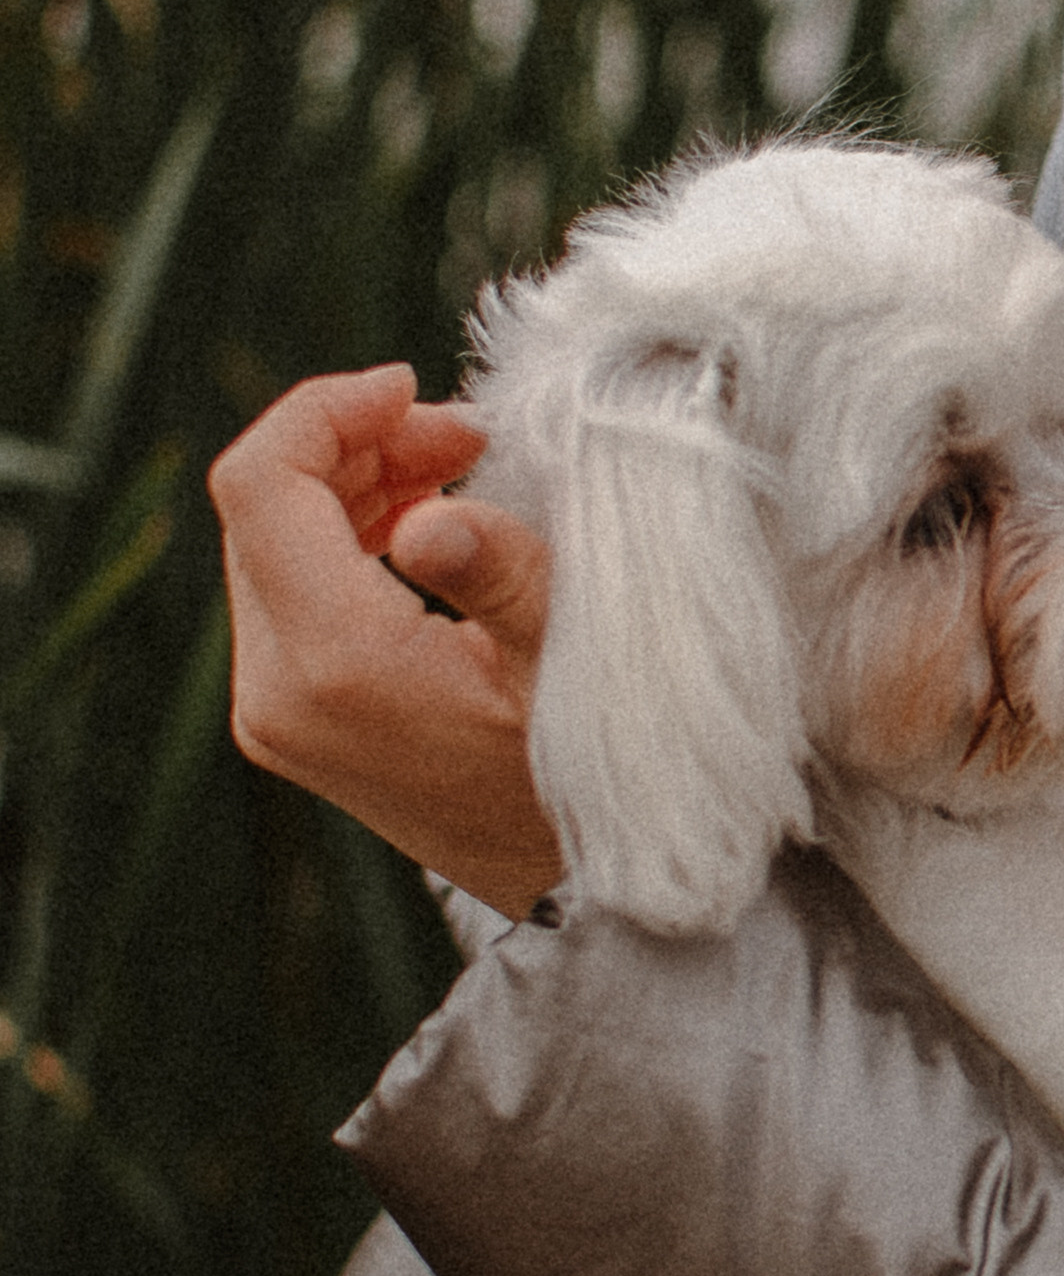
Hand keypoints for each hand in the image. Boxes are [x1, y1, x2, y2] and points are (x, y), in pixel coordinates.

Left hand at [209, 366, 563, 916]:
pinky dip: (345, 538)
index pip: (262, 484)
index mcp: (333, 664)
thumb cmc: (591, 772)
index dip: (324, 410)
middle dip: (352, 442)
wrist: (578, 889)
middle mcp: (275, 691)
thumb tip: (433, 515)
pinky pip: (287, 594)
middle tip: (463, 433)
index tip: (412, 386)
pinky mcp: (292, 721)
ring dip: (352, 484)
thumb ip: (502, 574)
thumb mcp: (570, 661)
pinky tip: (425, 526)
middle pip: (260, 506)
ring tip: (453, 467)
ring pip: (270, 544)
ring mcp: (274, 712)